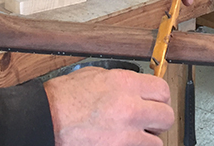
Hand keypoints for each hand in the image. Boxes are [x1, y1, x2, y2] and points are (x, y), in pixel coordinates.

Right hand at [44, 67, 173, 145]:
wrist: (46, 119)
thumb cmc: (62, 97)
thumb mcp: (93, 75)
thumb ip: (119, 80)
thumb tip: (133, 85)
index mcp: (124, 83)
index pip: (162, 89)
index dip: (160, 97)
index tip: (155, 101)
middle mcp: (130, 106)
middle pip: (166, 115)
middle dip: (159, 118)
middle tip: (150, 120)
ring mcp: (126, 131)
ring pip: (158, 139)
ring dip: (149, 137)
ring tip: (136, 134)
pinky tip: (126, 142)